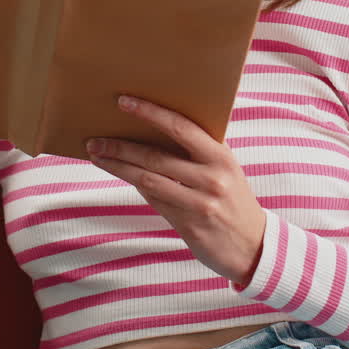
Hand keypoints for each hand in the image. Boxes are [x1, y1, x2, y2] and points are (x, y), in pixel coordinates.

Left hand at [87, 96, 265, 286]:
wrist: (254, 246)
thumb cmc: (233, 199)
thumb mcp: (225, 169)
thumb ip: (199, 152)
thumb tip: (153, 130)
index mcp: (221, 156)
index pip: (181, 127)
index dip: (151, 113)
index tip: (124, 102)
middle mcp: (212, 177)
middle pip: (155, 156)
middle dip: (121, 146)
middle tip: (95, 139)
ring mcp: (200, 203)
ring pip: (148, 180)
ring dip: (119, 167)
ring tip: (98, 156)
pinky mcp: (190, 225)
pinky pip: (155, 201)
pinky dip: (136, 186)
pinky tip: (121, 175)